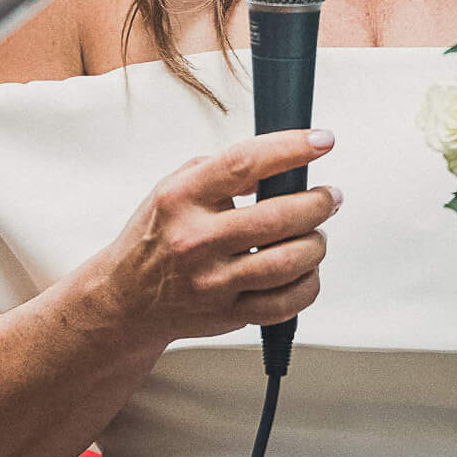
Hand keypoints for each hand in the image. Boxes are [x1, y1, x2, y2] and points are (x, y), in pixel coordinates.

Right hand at [76, 129, 340, 348]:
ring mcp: (212, 281)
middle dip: (318, 203)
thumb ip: (222, 170)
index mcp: (182, 198)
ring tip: (317, 234)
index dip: (291, 149)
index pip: (245, 163)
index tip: (322, 141)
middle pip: (278, 217)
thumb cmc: (157, 237)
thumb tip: (278, 162)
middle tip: (330, 197)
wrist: (127, 299)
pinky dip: (308, 283)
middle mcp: (196, 239)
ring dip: (317, 243)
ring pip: (290, 261)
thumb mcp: (174, 188)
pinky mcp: (228, 315)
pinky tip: (306, 269)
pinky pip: (286, 303)